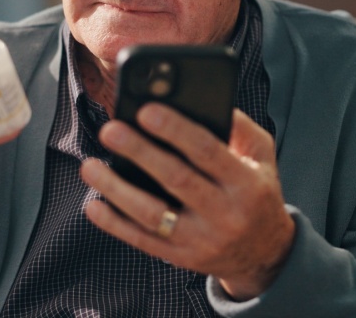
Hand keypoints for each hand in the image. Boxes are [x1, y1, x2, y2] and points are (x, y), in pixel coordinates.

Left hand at [80, 105, 294, 300]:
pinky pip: (142, 241)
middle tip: (110, 131)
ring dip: (116, 189)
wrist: (265, 252)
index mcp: (245, 182)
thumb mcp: (262, 155)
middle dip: (139, 152)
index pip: (207, 151)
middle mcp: (224, 213)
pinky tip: (94, 204)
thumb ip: (238, 125)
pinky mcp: (181, 257)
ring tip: (90, 166)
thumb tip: (205, 98)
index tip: (145, 110)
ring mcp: (201, 239)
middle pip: (175, 179)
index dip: (175, 130)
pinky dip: (115, 224)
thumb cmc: (257, 192)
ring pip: (152, 214)